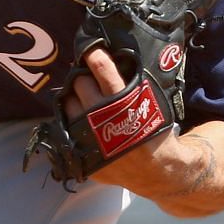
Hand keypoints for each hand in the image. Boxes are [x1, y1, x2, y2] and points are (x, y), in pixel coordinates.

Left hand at [60, 45, 187, 194]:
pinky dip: (71, 121)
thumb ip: (134, 84)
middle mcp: (101, 118)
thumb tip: (116, 59)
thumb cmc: (155, 135)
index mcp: (122, 103)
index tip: (91, 50)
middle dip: (85, 78)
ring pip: (68, 104)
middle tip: (91, 81)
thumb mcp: (154, 105)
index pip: (101, 68)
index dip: (94, 55)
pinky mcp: (82, 155)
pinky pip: (65, 129)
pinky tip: (80, 119)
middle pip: (79, 83)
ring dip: (75, 98)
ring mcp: (88, 137)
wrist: (158, 173)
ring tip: (84, 101)